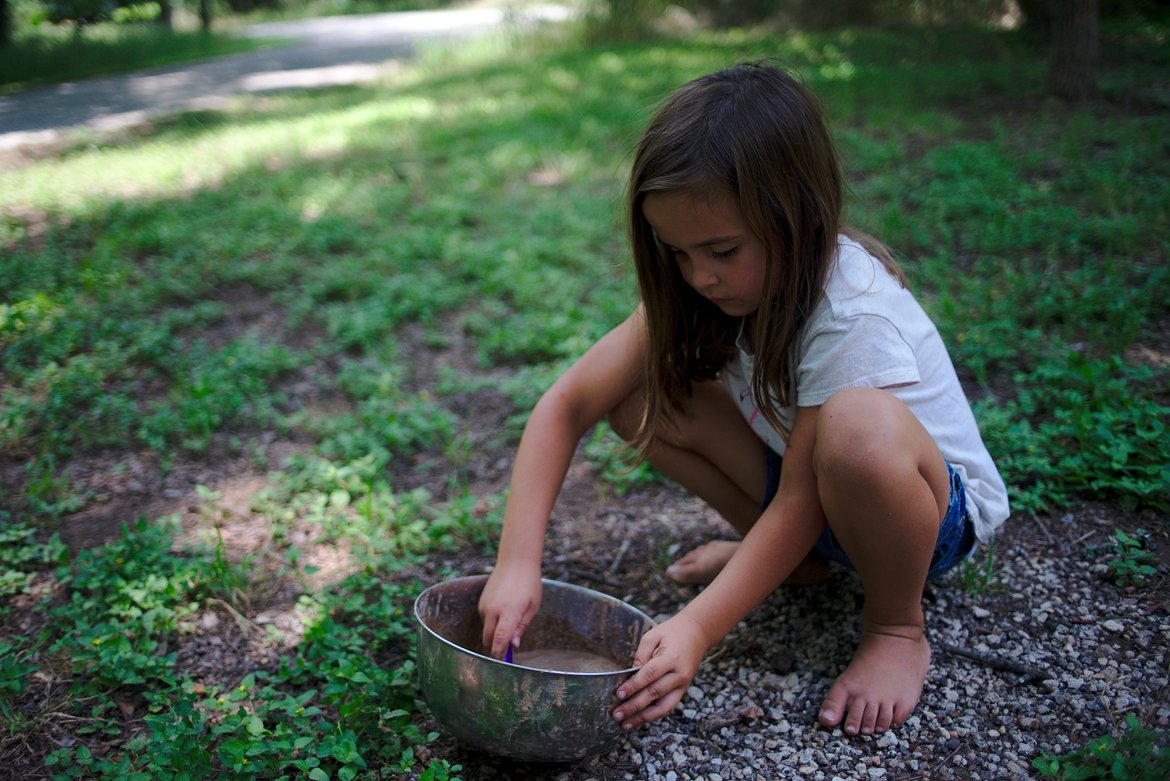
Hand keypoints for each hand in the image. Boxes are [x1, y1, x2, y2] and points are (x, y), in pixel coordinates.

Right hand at [477, 561, 541, 658]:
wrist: (515, 561)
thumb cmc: (529, 584)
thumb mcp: (532, 606)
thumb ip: (521, 627)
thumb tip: (514, 646)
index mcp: (509, 612)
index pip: (500, 639)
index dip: (500, 653)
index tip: (502, 662)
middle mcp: (493, 610)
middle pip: (488, 639)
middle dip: (495, 648)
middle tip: (506, 654)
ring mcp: (485, 606)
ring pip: (486, 630)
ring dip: (494, 635)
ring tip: (508, 627)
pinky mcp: (481, 602)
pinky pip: (485, 620)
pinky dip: (492, 624)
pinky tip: (503, 614)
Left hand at [612, 613, 708, 729]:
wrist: (697, 634)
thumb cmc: (671, 633)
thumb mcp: (652, 636)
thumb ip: (640, 656)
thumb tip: (629, 676)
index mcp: (671, 658)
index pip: (649, 675)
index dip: (633, 686)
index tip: (619, 694)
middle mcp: (679, 675)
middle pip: (654, 694)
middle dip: (634, 706)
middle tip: (616, 714)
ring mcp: (682, 685)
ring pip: (662, 707)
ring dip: (642, 718)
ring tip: (625, 725)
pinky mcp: (682, 691)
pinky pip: (667, 707)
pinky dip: (652, 716)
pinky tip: (638, 721)